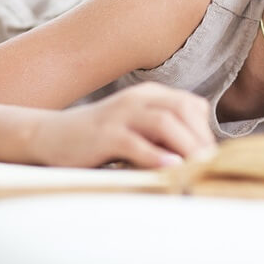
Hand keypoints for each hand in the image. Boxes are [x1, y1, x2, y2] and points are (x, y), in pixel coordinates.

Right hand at [31, 82, 216, 168]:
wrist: (52, 135)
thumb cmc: (101, 139)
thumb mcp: (137, 130)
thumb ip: (164, 136)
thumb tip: (199, 155)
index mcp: (149, 95)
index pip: (190, 104)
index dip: (205, 129)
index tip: (210, 155)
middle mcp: (137, 99)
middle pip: (181, 110)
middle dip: (200, 137)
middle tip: (210, 164)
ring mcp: (120, 115)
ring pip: (163, 123)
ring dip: (185, 146)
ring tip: (198, 166)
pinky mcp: (104, 134)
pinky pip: (134, 143)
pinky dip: (154, 156)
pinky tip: (169, 168)